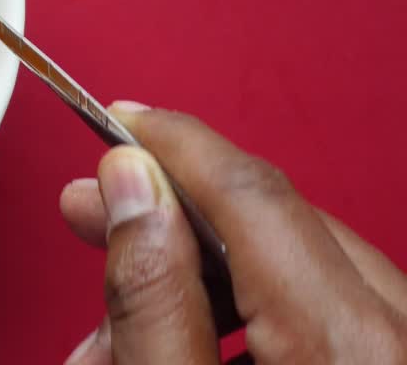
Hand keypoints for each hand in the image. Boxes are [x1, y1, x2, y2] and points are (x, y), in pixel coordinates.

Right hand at [60, 102, 406, 363]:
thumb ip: (153, 302)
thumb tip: (131, 187)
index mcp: (352, 346)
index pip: (255, 196)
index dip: (175, 147)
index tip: (121, 123)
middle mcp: (402, 338)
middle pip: (275, 225)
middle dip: (170, 219)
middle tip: (89, 212)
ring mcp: (403, 350)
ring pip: (298, 268)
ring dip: (199, 276)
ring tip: (120, 322)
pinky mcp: (388, 360)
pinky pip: (328, 311)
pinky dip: (252, 316)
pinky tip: (184, 341)